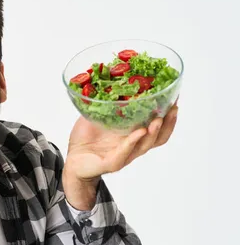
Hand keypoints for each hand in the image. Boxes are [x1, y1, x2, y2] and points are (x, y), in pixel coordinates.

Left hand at [63, 102, 178, 208]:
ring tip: (158, 119)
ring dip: (154, 132)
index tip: (174, 99)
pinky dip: (132, 143)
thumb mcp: (95, 117)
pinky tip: (138, 133)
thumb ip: (103, 103)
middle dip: (168, 123)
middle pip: (158, 138)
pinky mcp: (110, 163)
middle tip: (173, 107)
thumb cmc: (84, 140)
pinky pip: (123, 154)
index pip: (156, 127)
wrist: (71, 160)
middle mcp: (131, 146)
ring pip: (144, 146)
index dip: (168, 115)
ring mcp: (122, 156)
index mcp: (131, 135)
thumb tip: (107, 80)